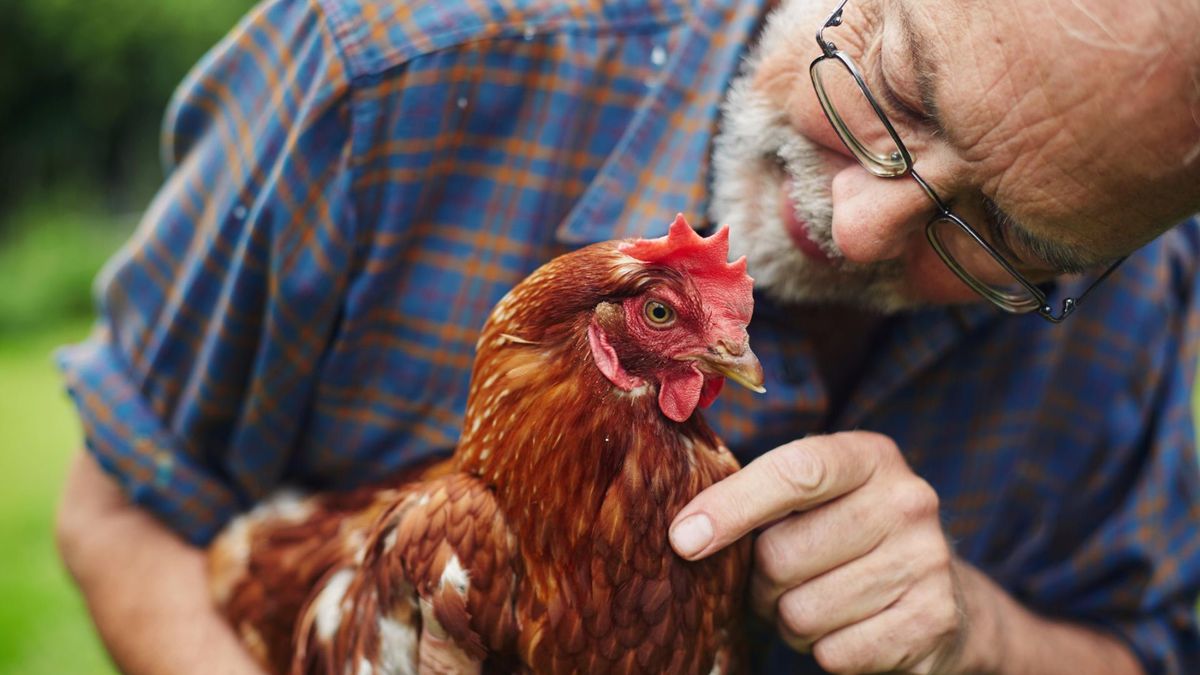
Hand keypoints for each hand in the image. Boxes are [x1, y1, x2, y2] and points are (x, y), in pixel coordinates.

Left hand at [669, 431, 979, 673]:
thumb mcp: (815, 497)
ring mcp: (926, 561)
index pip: (794, 472)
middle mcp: (907, 501)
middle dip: (762, 582)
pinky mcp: (933, 621)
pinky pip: (835, 654)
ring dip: (791, 620)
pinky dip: (824, 651)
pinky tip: (846, 629)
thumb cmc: (845, 535)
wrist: (941, 592)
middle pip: (782, 556)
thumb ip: (757, 494)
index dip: (731, 508)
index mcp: (869, 456)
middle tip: (777, 581)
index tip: (683, 539)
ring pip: (802, 612)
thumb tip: (684, 533)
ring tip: (816, 603)